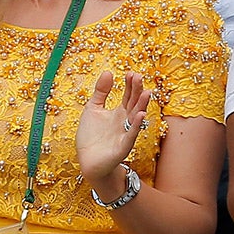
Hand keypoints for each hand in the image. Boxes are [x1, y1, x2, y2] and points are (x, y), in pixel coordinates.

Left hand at [75, 69, 148, 188]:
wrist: (88, 162)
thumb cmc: (91, 137)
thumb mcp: (93, 109)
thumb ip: (101, 92)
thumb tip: (108, 72)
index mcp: (120, 112)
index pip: (128, 95)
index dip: (130, 84)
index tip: (131, 73)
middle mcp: (126, 121)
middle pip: (134, 103)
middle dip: (136, 90)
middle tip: (138, 76)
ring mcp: (126, 133)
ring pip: (136, 117)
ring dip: (141, 105)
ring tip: (146, 92)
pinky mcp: (123, 146)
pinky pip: (132, 134)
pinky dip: (137, 125)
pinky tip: (141, 115)